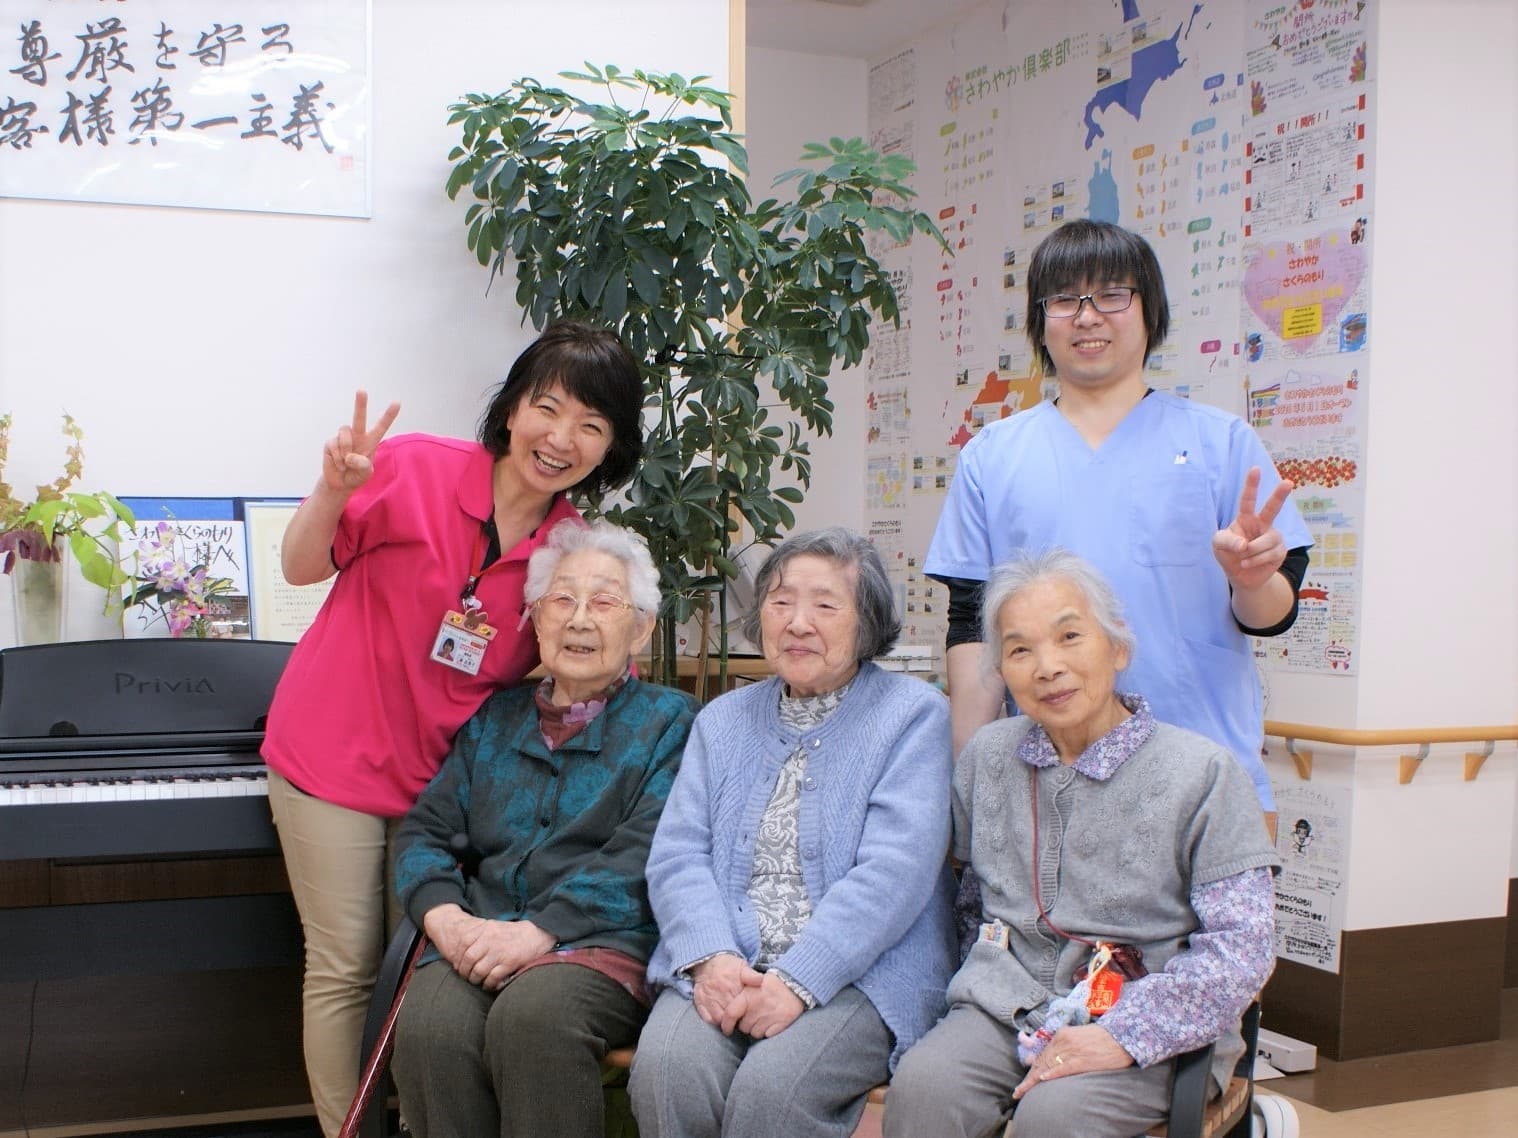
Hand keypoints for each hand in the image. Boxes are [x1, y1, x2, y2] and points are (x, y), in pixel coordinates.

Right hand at [321, 390, 399, 494]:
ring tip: (346, 463)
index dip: (389, 416)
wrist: (340, 483)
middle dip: (360, 404)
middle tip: (361, 390)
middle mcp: (357, 436)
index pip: (381, 427)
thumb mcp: (365, 474)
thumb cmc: (356, 475)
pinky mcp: (330, 443)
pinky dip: (337, 458)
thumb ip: (363, 466)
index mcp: (371, 441)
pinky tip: (339, 464)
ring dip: (346, 450)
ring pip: (345, 434)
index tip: (397, 403)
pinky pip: (333, 445)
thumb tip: (351, 456)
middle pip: (359, 418)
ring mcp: (343, 438)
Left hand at [423, 905, 553, 989]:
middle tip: (467, 976)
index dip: (458, 956)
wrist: (538, 935)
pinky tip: (489, 985)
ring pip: (479, 970)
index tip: (459, 965)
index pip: (463, 942)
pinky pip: (492, 978)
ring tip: (477, 981)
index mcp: (486, 929)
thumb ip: (479, 935)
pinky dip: (488, 984)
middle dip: (465, 971)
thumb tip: (461, 952)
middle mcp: (491, 939)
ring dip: (475, 979)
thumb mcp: (495, 927)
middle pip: (469, 958)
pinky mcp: (510, 962)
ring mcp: (500, 951)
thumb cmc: (514, 934)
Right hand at [691, 953, 762, 1029]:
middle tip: (741, 1018)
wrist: (708, 961)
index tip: (748, 1012)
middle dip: (736, 1018)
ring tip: (731, 1020)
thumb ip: (752, 975)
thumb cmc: (727, 966)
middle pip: (730, 1013)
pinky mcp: (700, 1002)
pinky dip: (713, 1021)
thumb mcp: (742, 966)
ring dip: (725, 1022)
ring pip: (718, 1019)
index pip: (741, 1005)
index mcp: (732, 985)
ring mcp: (708, 998)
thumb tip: (761, 980)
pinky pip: (707, 1018)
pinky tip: (719, 1019)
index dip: (745, 1011)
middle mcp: (719, 993)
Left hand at [730, 971, 804, 1038]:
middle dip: (746, 1024)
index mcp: (748, 995)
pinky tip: (772, 1022)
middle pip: (743, 1027)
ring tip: (764, 1017)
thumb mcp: (752, 985)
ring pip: (755, 1033)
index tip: (727, 1030)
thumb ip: (739, 999)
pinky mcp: (782, 1022)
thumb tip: (725, 1016)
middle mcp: (758, 1006)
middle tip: (755, 1015)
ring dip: (757, 1029)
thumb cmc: (769, 986)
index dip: (726, 1024)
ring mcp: (770, 1015)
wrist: (794, 983)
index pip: (731, 1013)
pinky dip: (768, 1032)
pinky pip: (768, 1035)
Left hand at [1012, 1024, 1133, 1099]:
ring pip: (1048, 1065)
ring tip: (1023, 1091)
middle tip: (1019, 1091)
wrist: (1121, 1038)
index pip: (1042, 1054)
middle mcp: (1063, 1041)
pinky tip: (1042, 1080)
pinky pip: (1063, 1068)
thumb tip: (1051, 1059)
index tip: (1024, 1080)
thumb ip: (1064, 1045)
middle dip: (1029, 1078)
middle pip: (1042, 1061)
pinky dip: (1052, 1073)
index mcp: (1062, 1034)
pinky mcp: (1082, 1060)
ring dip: (1033, 1080)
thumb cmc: (1101, 1039)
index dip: (1031, 1069)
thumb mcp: (1078, 1037)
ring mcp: (1072, 1050)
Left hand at [1211, 466, 1292, 590]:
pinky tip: (1249, 563)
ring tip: (1243, 558)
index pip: (1248, 500)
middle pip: (1272, 508)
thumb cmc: (1229, 555)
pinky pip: (1269, 554)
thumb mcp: (1219, 545)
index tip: (1255, 469)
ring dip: (1251, 552)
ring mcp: (1273, 537)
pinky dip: (1255, 561)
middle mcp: (1262, 524)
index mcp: (1246, 519)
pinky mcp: (1280, 551)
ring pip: (1265, 541)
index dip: (1251, 485)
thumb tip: (1245, 544)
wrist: (1242, 576)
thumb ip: (1227, 541)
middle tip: (1288, 483)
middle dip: (1280, 495)